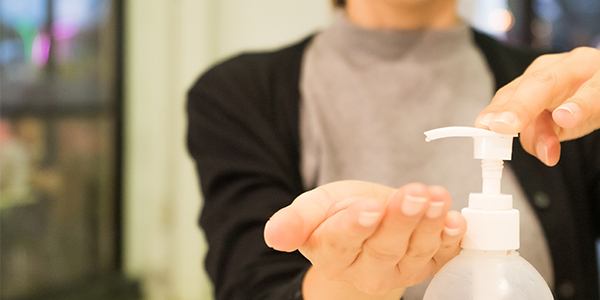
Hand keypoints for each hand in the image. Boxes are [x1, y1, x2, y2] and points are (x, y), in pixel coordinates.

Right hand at [263, 181, 465, 298]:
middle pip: (384, 249)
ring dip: (430, 224)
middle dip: (401, 221)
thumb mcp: (312, 209)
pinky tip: (457, 221)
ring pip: (416, 252)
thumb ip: (294, 221)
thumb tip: (274, 237)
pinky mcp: (426, 264)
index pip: (342, 243)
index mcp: (332, 253)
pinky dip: (452, 240)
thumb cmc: (336, 217)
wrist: (363, 230)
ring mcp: (399, 269)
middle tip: (414, 195)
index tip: (370, 209)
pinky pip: (442, 257)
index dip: (356, 227)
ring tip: (436, 198)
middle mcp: (366, 269)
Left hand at [476, 47, 599, 165]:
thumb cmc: (585, 101)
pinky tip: (567, 115)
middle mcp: (560, 67)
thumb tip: (540, 152)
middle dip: (515, 107)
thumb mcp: (560, 122)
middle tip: (499, 126)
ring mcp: (587, 69)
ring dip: (545, 101)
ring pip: (559, 81)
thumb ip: (541, 134)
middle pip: (533, 85)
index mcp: (539, 76)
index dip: (496, 111)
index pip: (511, 94)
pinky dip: (580, 104)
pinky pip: (594, 91)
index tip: (482, 128)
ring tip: (528, 120)